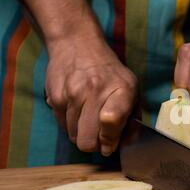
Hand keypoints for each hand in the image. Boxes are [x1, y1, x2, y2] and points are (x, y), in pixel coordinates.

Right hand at [45, 35, 137, 155]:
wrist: (77, 44)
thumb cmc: (110, 72)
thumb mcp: (131, 87)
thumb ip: (133, 117)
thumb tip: (126, 142)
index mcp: (121, 90)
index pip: (111, 122)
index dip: (110, 140)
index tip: (111, 144)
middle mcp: (95, 91)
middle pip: (88, 140)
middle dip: (96, 145)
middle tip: (101, 137)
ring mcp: (73, 94)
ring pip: (74, 137)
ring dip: (83, 134)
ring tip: (90, 118)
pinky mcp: (55, 97)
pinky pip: (63, 127)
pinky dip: (71, 125)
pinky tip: (78, 110)